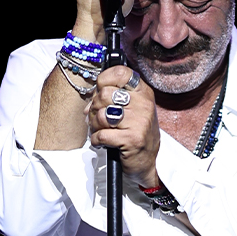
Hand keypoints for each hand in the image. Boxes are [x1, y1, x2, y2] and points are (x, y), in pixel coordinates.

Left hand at [86, 65, 159, 189]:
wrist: (147, 162)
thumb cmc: (136, 133)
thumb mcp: (132, 110)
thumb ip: (113, 99)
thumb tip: (89, 103)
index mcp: (143, 93)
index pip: (121, 73)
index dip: (104, 79)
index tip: (100, 90)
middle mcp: (143, 104)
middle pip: (105, 93)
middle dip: (95, 107)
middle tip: (97, 117)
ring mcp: (139, 121)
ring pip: (100, 114)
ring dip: (94, 125)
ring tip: (99, 130)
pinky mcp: (131, 139)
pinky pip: (101, 134)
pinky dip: (96, 140)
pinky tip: (102, 142)